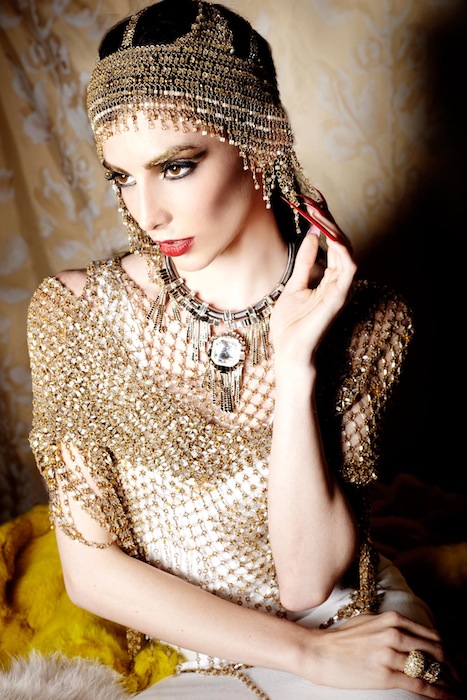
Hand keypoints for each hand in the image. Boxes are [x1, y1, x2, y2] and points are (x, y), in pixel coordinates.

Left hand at [270, 197, 355, 366]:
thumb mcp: (294, 285)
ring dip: (333, 228)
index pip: (333, 244)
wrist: (288, 350)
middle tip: (314, 199)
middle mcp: (340, 282)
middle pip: (341, 243)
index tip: (312, 202)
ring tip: (318, 210)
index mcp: (330, 279)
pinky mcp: (340, 296)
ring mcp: (342, 289)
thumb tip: (312, 237)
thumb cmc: (290, 325)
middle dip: (329, 219)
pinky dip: (341, 247)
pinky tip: (328, 232)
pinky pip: (348, 267)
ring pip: (347, 250)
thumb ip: (306, 262)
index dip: (325, 223)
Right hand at [305, 612, 459, 698]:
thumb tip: (411, 633)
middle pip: (437, 650)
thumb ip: (391, 624)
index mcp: (392, 619)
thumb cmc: (341, 638)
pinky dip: (439, 692)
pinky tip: (449, 697)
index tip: (460, 662)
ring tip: (460, 690)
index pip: (432, 634)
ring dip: (450, 680)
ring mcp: (389, 653)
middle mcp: (394, 633)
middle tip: (464, 677)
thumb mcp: (369, 621)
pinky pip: (419, 684)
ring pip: (431, 667)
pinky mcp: (384, 674)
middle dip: (456, 666)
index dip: (451, 650)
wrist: (318, 652)